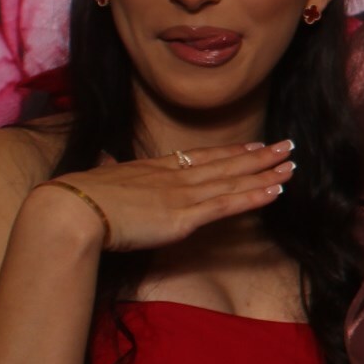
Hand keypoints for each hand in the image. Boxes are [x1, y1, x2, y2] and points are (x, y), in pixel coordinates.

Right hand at [33, 141, 296, 251]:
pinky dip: (254, 197)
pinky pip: (228, 205)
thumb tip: (104, 159)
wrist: (72, 210)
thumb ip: (110, 168)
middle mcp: (175, 176)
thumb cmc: (78, 199)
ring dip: (266, 173)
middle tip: (288, 146)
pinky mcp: (185, 217)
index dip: (231, 153)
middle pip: (226, 163)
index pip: (202, 157)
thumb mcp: (98, 178)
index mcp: (155, 168)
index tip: (253, 146)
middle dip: (259, 156)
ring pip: (234, 181)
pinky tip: (275, 191)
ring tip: (291, 165)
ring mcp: (182, 195)